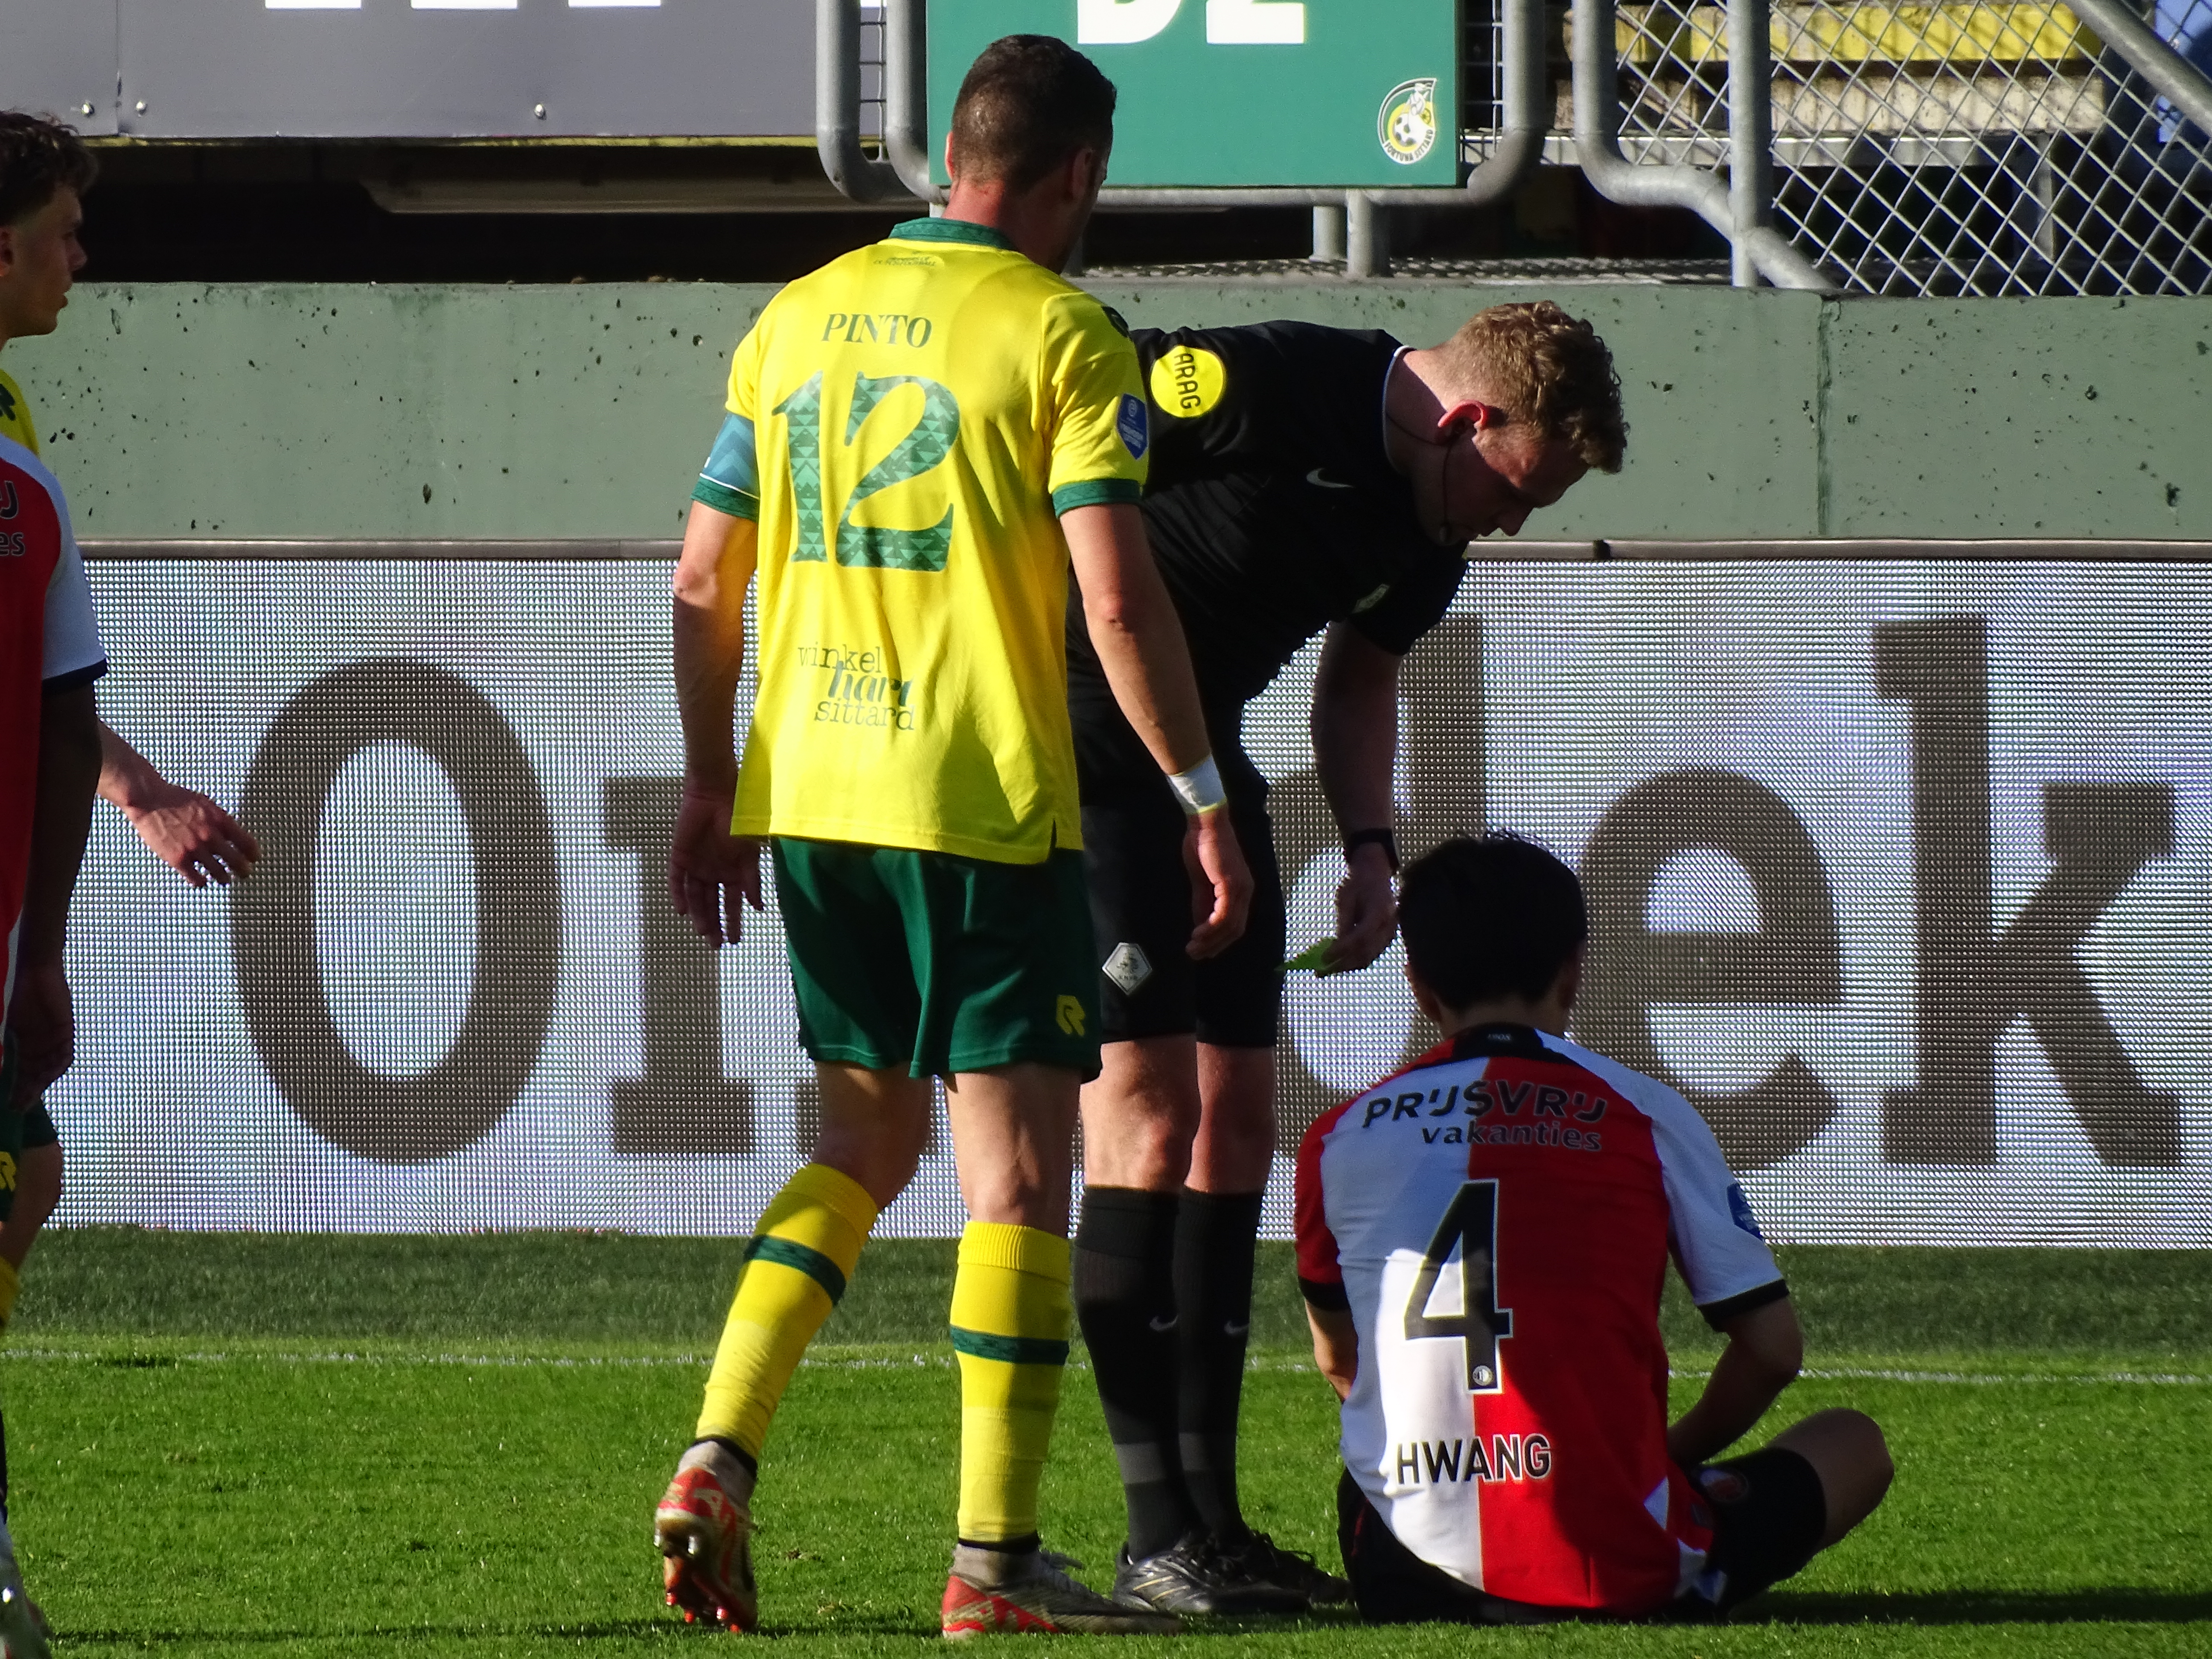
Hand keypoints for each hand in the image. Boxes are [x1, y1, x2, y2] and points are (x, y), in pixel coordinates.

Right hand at [5, 960, 73, 1096]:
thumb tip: (6, 1063)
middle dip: (29, 1092)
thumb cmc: (23, 995)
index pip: (25, 1074)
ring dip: (42, 1083)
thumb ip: (12, 1045)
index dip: (20, 1090)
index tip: (12, 1107)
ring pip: (52, 1068)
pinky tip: (49, 1076)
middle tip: (20, 1109)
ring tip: (31, 1097)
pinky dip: (57, 1065)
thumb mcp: (13, 1025)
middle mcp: (44, 1045)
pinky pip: (65, 1052)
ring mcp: (56, 1039)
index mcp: (30, 1045)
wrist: (37, 974)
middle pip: (38, 1075)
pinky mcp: (66, 1030)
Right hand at [125, 783, 260, 886]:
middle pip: (237, 862)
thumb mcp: (207, 804)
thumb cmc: (177, 799)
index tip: (254, 859)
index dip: (253, 854)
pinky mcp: (178, 859)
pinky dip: (201, 882)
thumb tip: (233, 835)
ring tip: (224, 879)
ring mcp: (195, 849)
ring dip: (224, 878)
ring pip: (219, 874)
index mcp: (221, 821)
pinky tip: (202, 881)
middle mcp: (211, 836)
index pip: (247, 843)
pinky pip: (196, 879)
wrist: (149, 800)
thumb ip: (221, 821)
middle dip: (243, 870)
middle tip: (244, 873)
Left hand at [669, 778, 761, 947]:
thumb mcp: (749, 854)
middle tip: (716, 944)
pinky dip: (678, 895)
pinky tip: (682, 911)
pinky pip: (676, 881)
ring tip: (702, 931)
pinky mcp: (679, 856)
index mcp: (732, 872)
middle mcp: (714, 873)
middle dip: (714, 924)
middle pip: (712, 905)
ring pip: (695, 897)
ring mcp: (696, 866)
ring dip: (698, 914)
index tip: (735, 941)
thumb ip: (752, 880)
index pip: (732, 904)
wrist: (715, 793)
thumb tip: (759, 908)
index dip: (733, 922)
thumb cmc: (738, 821)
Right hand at [1181, 808, 1251, 959]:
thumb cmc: (1201, 847)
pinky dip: (1211, 928)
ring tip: (1192, 949)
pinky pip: (1224, 915)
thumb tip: (1200, 925)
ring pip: (1230, 926)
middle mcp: (1246, 892)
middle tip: (1195, 955)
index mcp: (1241, 891)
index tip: (1202, 950)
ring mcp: (1241, 888)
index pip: (1235, 925)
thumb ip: (1202, 903)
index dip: (1219, 941)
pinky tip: (1197, 933)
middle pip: (1235, 930)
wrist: (1205, 824)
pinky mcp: (1231, 884)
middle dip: (1215, 946)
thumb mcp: (1201, 882)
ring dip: (1210, 941)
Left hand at [1327, 844, 1398, 973]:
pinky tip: (1338, 964)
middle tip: (1320, 971)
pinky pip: (1370, 955)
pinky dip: (1354, 962)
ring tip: (1325, 971)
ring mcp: (1390, 934)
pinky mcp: (1386, 939)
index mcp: (1380, 910)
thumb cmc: (1359, 883)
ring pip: (1368, 958)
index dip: (1342, 950)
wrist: (1376, 874)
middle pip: (1365, 953)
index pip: (1361, 937)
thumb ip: (1344, 922)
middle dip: (1342, 965)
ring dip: (1347, 967)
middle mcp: (1389, 926)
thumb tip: (1335, 947)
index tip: (1324, 957)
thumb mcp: (1346, 898)